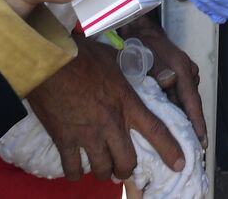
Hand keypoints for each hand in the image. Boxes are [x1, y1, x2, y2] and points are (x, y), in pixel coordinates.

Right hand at [28, 36, 186, 180]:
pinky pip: (73, 168)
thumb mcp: (115, 57)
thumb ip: (135, 68)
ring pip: (102, 169)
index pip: (155, 130)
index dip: (170, 150)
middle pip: (127, 162)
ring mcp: (87, 134)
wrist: (49, 59)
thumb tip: (156, 70)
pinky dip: (76, 173)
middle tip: (123, 166)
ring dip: (104, 172)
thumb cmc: (82, 54)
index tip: (179, 164)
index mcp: (126, 102)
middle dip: (127, 169)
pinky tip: (77, 169)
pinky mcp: (64, 139)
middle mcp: (110, 123)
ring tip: (102, 167)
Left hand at [125, 13, 207, 147]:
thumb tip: (169, 80)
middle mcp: (188, 72)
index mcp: (181, 68)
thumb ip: (157, 68)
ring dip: (185, 119)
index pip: (191, 101)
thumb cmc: (140, 43)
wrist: (140, 30)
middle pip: (191, 104)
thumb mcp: (145, 55)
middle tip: (194, 150)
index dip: (197, 123)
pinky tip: (175, 125)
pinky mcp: (181, 76)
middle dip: (193, 127)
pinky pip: (181, 97)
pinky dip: (179, 110)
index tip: (202, 141)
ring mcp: (186, 74)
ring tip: (185, 143)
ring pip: (186, 102)